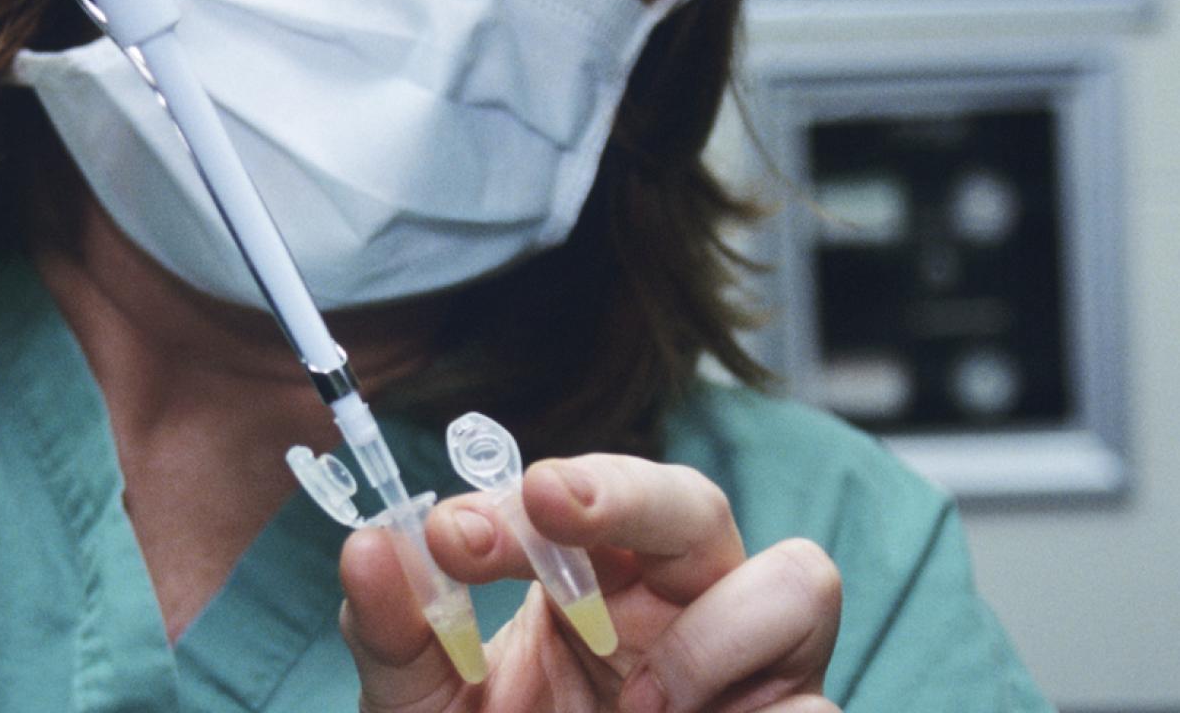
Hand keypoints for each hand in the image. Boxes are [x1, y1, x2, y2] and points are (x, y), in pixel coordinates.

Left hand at [339, 455, 843, 711]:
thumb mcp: (422, 707)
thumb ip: (395, 633)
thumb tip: (369, 548)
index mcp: (596, 582)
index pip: (578, 500)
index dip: (520, 505)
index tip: (453, 534)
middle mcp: (682, 609)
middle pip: (696, 505)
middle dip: (627, 493)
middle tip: (548, 501)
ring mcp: (749, 675)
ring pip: (800, 581)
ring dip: (710, 636)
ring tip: (634, 707)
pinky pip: (815, 711)